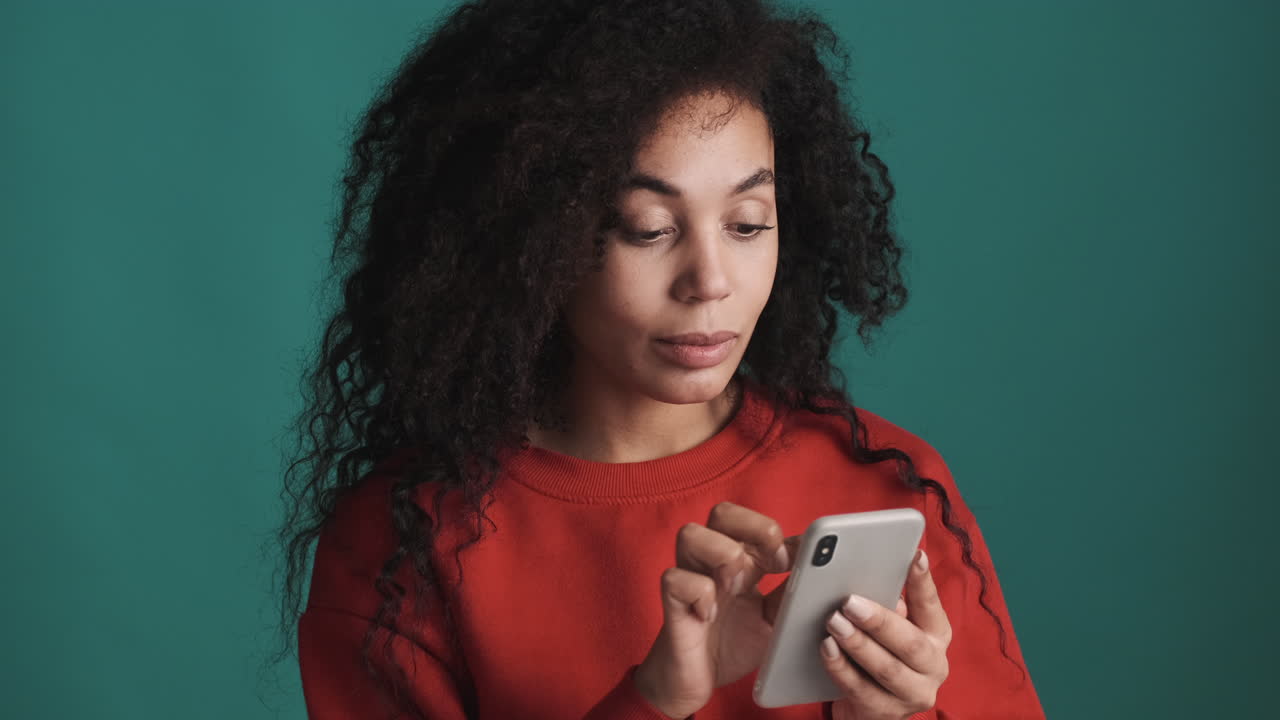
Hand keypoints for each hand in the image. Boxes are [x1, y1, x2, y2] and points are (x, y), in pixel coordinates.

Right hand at [633, 501, 800, 718]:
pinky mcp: (672, 603)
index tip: (795, 560)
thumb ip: (792, 594)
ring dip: (723, 554)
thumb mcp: (773, 620)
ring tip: (737, 587)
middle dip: (753, 528)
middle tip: (772, 563)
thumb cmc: (732, 646)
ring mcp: (689, 578)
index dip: (776, 534)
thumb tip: (820, 571)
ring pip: (691, 534)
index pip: (752, 522)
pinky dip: (700, 592)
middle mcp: (711, 562)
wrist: (697, 684)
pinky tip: (710, 615)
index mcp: (738, 560)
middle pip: (722, 512)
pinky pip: (675, 579)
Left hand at [823, 548, 951, 719]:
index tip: (915, 555)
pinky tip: (826, 650)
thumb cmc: (876, 651)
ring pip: (887, 669)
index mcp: (935, 635)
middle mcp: (933, 666)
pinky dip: (841, 669)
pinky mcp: (886, 714)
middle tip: (849, 601)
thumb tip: (872, 580)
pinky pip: (861, 691)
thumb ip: (886, 605)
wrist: (868, 707)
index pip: (931, 605)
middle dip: (879, 621)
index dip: (923, 581)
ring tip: (834, 623)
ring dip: (858, 645)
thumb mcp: (887, 627)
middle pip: (910, 643)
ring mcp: (912, 694)